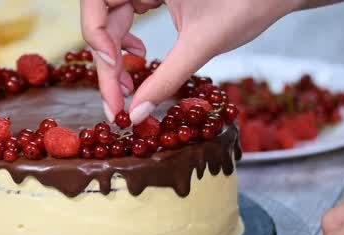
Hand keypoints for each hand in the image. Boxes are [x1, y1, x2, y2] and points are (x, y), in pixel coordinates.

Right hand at [80, 0, 301, 123]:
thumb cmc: (247, 3)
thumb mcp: (201, 45)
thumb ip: (165, 80)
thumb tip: (136, 115)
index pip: (95, 3)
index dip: (95, 40)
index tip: (114, 75)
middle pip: (101, 17)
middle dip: (106, 60)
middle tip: (116, 102)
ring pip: (111, 20)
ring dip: (114, 55)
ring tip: (127, 88)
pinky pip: (126, 15)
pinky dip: (126, 41)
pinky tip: (139, 57)